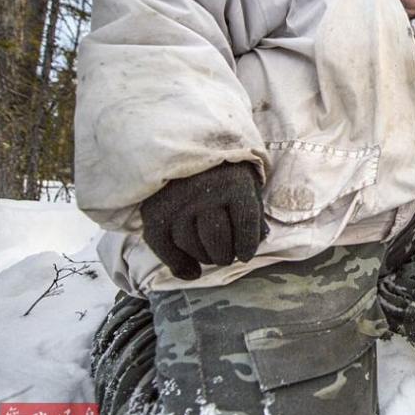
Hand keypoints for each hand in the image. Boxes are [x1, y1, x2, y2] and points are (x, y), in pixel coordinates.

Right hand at [140, 162, 267, 279]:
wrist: (181, 143)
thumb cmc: (220, 169)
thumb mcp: (245, 181)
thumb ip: (253, 210)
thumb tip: (259, 241)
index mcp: (234, 184)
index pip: (246, 228)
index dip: (247, 247)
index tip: (245, 254)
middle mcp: (205, 194)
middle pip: (218, 243)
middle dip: (225, 254)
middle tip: (225, 253)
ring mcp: (178, 203)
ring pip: (193, 248)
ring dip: (204, 257)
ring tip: (210, 253)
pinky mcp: (155, 212)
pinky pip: (165, 248)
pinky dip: (178, 265)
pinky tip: (192, 271)